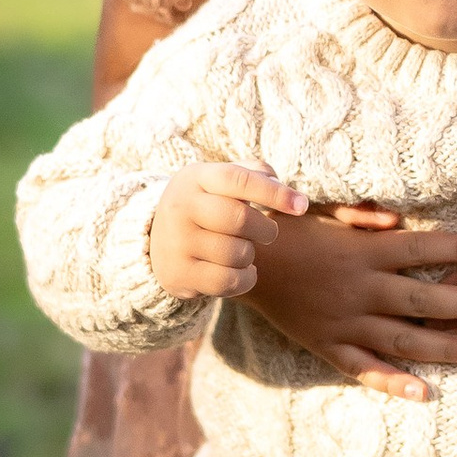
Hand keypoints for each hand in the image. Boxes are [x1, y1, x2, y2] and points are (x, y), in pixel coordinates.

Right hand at [147, 164, 308, 302]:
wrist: (155, 241)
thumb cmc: (205, 206)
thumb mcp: (220, 181)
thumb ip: (255, 175)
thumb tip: (286, 191)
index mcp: (195, 178)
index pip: (238, 180)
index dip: (274, 192)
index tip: (302, 206)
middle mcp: (181, 207)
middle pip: (240, 219)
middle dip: (266, 229)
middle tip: (268, 232)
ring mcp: (177, 242)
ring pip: (237, 253)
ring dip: (251, 255)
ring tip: (243, 250)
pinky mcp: (179, 274)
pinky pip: (228, 282)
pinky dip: (246, 279)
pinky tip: (243, 271)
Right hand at [245, 202, 456, 402]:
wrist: (242, 263)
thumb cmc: (288, 228)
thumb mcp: (323, 209)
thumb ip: (362, 214)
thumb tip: (399, 218)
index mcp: (361, 252)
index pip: (418, 248)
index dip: (455, 247)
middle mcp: (359, 289)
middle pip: (422, 298)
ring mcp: (344, 322)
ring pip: (403, 339)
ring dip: (445, 347)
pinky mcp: (328, 345)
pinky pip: (364, 369)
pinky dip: (394, 383)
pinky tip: (425, 392)